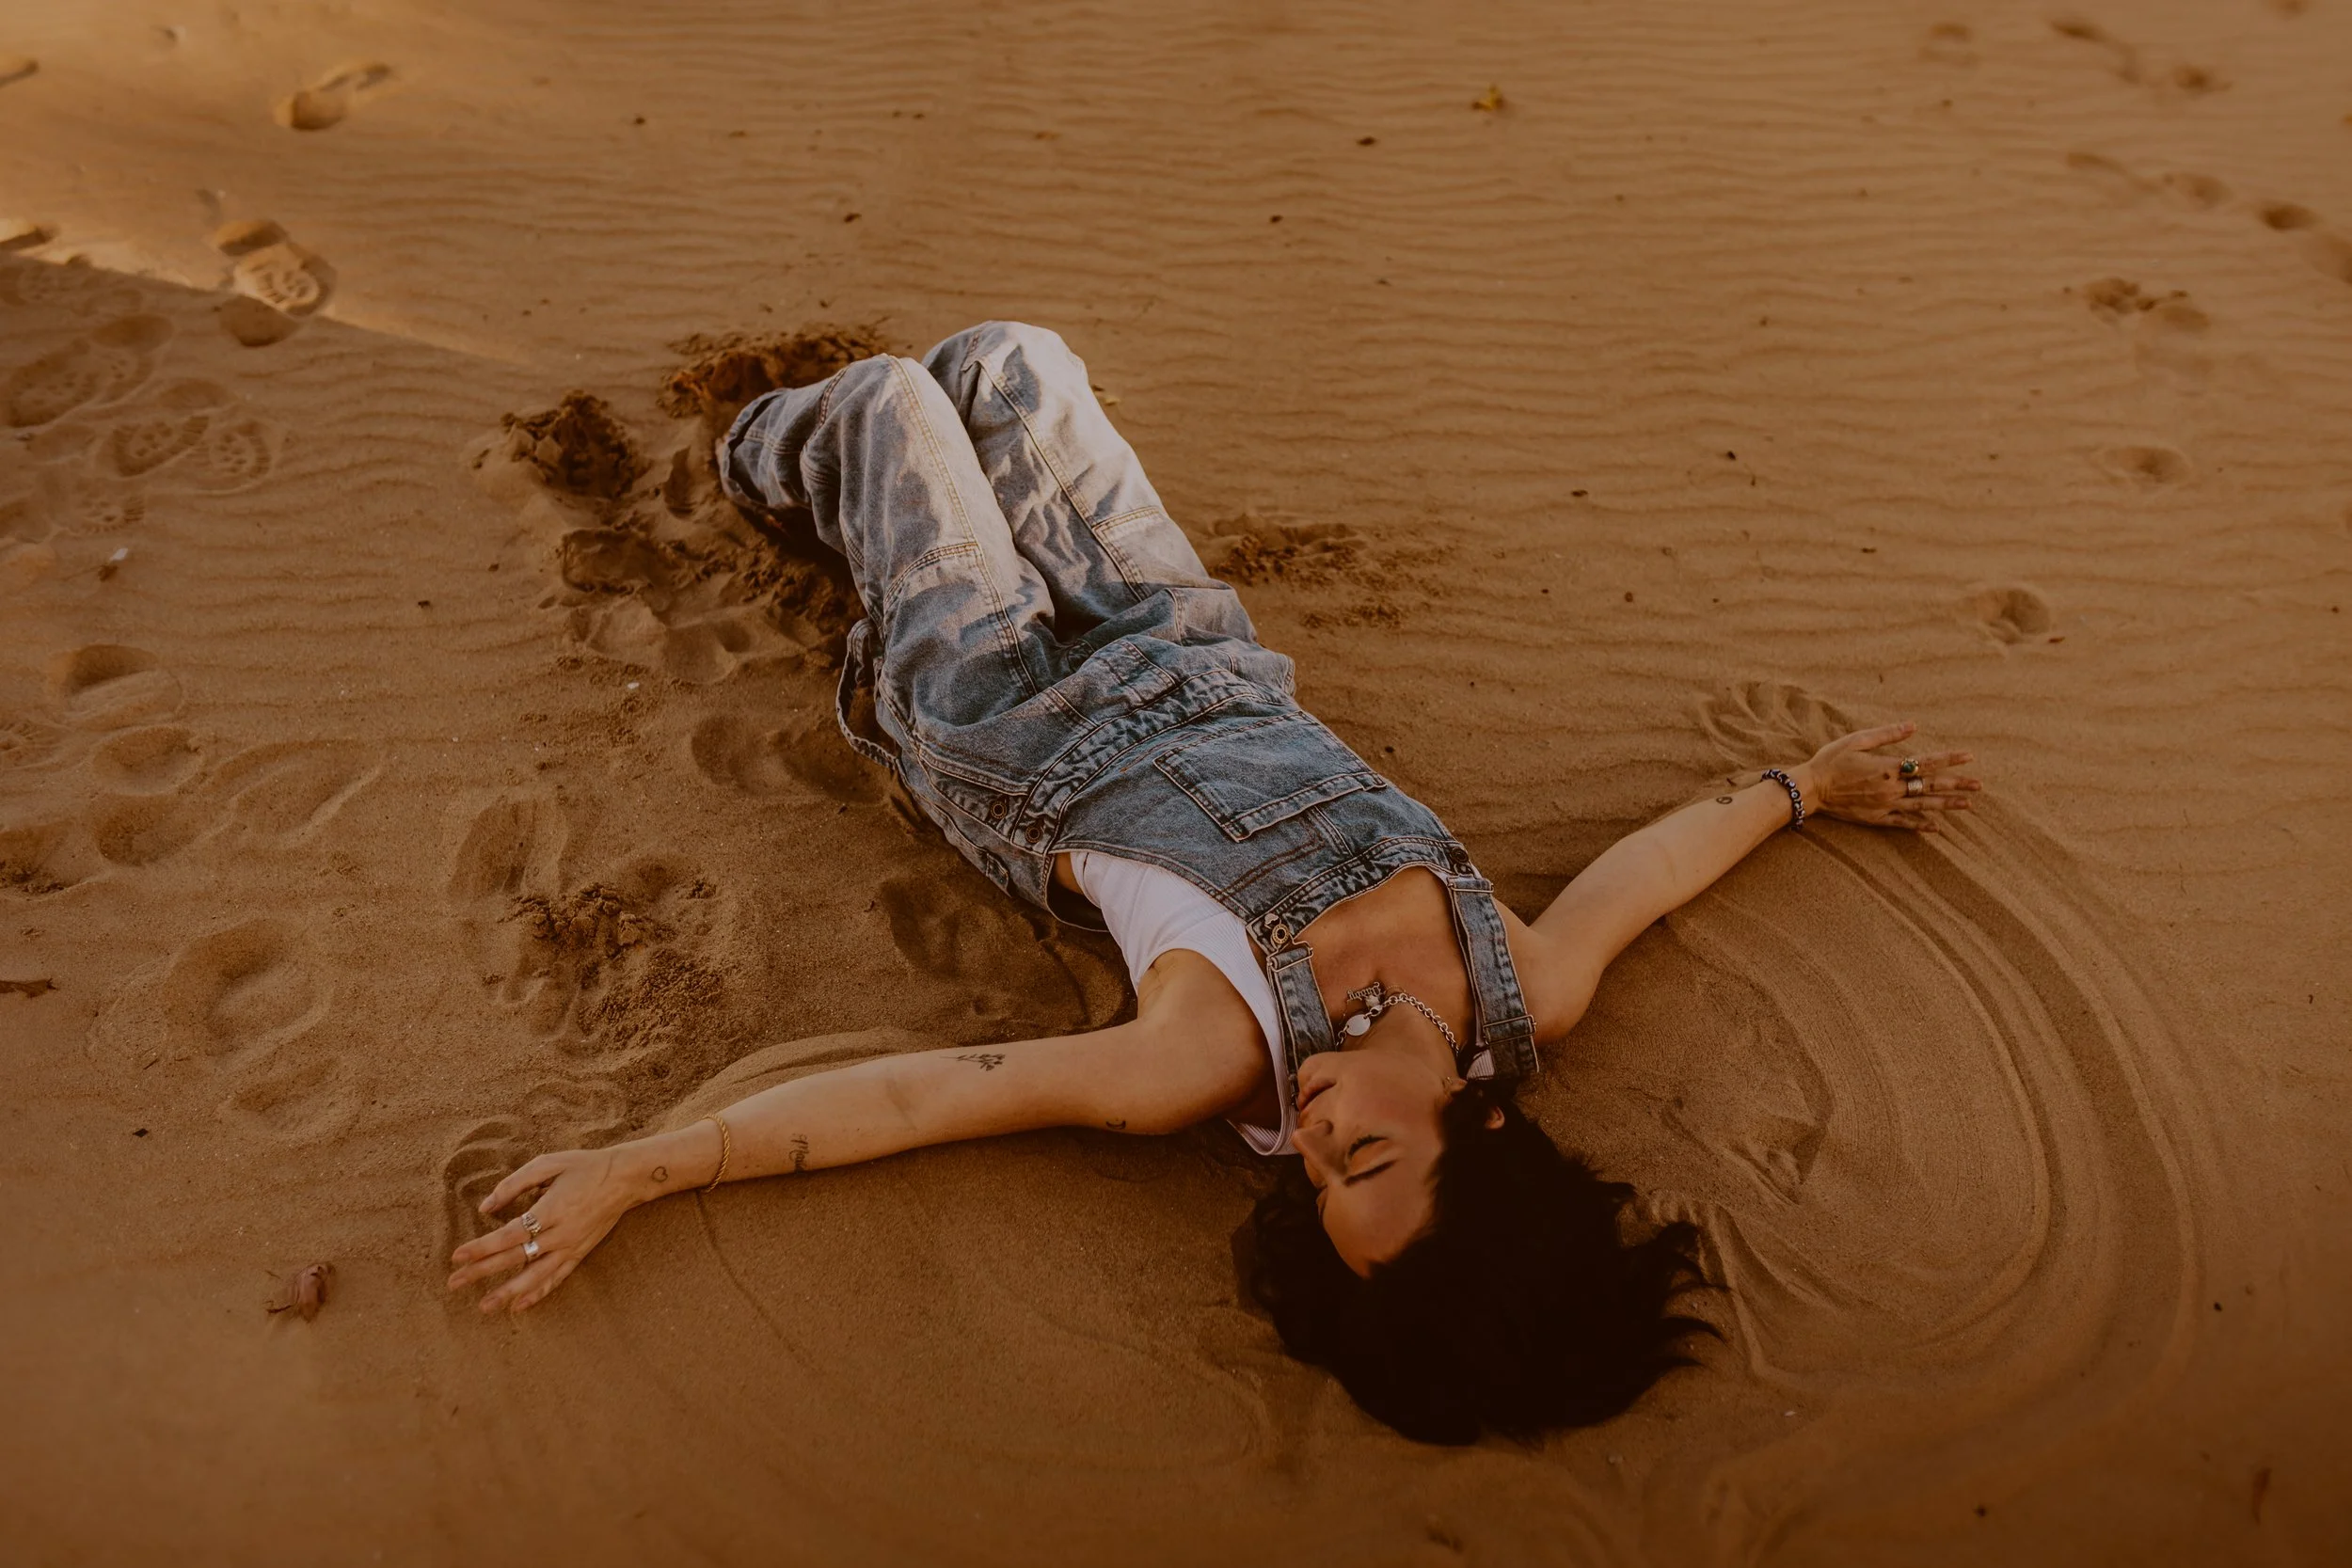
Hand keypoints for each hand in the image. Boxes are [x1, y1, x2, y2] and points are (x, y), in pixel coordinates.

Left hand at [446, 1144, 642, 1314]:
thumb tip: (485, 1208)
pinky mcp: (580, 1253)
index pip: (509, 1234)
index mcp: (551, 1209)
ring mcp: (571, 1246)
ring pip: (536, 1275)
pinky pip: (557, 1278)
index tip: (457, 1256)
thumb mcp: (548, 1164)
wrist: (626, 1178)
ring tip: (484, 1306)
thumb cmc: (584, 1166)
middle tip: (454, 1284)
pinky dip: (539, 1293)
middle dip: (483, 1271)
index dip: (482, 1247)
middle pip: (516, 1257)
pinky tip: (519, 1306)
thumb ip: (514, 1184)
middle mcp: (560, 1233)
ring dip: (508, 1292)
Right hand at [1798, 720, 1979, 833]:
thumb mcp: (1857, 740)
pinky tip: (1936, 827)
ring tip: (1968, 804)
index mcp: (1888, 767)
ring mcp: (1885, 805)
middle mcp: (1891, 788)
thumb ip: (1887, 734)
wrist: (1810, 788)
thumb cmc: (1831, 760)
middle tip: (1979, 785)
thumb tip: (1913, 726)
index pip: (1927, 762)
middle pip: (1930, 785)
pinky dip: (1921, 824)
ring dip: (1947, 804)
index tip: (1969, 756)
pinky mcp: (1876, 817)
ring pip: (1923, 805)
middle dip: (1957, 784)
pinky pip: (1903, 822)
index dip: (1949, 759)